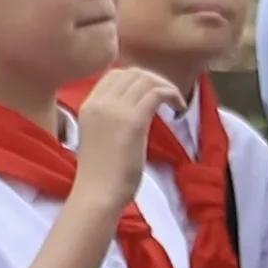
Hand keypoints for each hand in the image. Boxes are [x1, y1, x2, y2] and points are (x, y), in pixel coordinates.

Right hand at [64, 66, 181, 202]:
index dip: (138, 79)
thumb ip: (111, 117)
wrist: (98, 193)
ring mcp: (115, 110)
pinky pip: (157, 93)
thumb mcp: (99, 135)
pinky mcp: (133, 121)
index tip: (151, 93)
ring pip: (146, 80)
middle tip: (168, 97)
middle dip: (154, 80)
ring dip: (166, 86)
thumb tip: (135, 105)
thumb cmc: (101, 173)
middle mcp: (99, 102)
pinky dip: (172, 95)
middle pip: (132, 73)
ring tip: (175, 102)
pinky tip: (178, 108)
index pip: (114, 75)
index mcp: (88, 105)